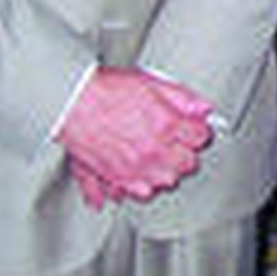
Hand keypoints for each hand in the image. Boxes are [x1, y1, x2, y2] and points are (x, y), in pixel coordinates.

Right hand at [57, 67, 213, 202]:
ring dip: (167, 170)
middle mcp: (152, 150)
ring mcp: (134, 167)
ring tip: (159, 157)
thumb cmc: (107, 91)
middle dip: (187, 152)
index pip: (200, 138)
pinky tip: (140, 171)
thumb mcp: (151, 82)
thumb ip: (182, 97)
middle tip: (178, 142)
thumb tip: (203, 108)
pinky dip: (143, 185)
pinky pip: (140, 192)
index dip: (199, 130)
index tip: (194, 128)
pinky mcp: (116, 177)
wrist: (73, 103)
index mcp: (165, 125)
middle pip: (187, 164)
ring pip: (166, 181)